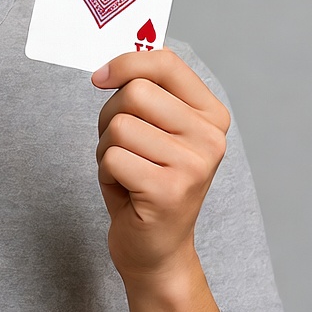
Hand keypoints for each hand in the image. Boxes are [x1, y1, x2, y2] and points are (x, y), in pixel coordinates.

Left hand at [92, 49, 230, 283]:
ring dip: (106, 148)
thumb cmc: (146, 178)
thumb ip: (145, 91)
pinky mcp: (169, 192)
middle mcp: (211, 138)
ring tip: (127, 170)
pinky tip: (126, 190)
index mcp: (211, 115)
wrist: (156, 248)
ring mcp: (194, 166)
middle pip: (135, 92)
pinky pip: (111, 158)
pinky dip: (105, 172)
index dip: (125, 63)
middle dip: (110, 116)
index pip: (166, 63)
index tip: (101, 78)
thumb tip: (110, 66)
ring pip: (119, 126)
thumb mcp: (153, 129)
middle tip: (121, 145)